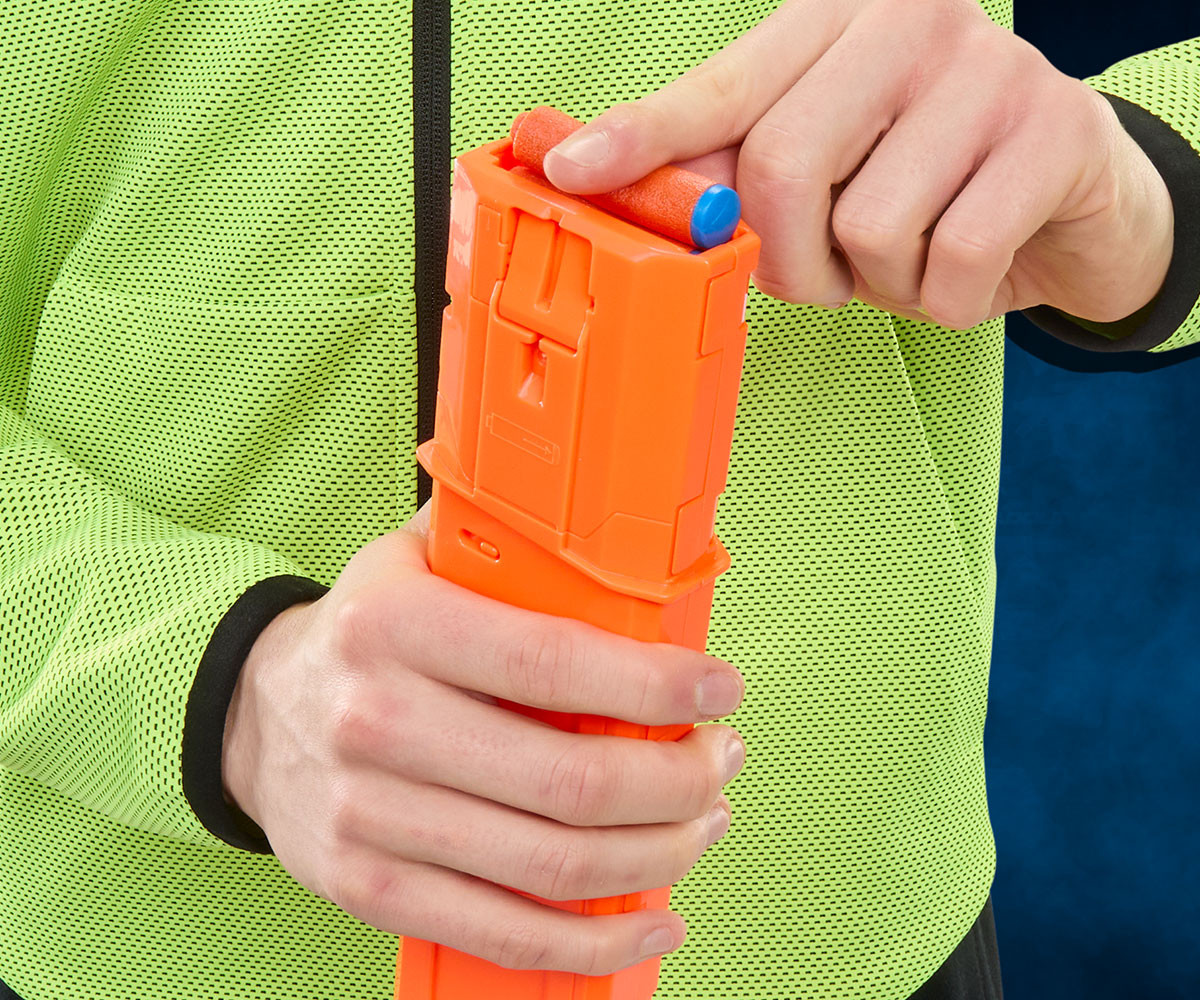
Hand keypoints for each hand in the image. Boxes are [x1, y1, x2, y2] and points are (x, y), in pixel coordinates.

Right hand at [220, 502, 745, 975]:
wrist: (249, 714)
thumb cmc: (366, 632)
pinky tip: (653, 918)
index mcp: (396, 625)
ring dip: (658, 853)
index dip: (656, 684)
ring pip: (553, 865)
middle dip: (678, 779)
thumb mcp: (416, 559)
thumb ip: (505, 544)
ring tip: (702, 823)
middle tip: (718, 760)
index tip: (719, 690)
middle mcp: (377, 721)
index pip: (553, 662)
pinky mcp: (368, 887)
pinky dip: (595, 942)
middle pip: (571, 780)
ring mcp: (369, 817)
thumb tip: (621, 544)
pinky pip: (502, 932)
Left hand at [542, 0, 1173, 329]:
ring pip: (866, 226)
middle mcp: (908, 24)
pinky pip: (949, 262)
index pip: (718, 90)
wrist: (1071, 192)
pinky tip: (960, 270)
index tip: (571, 173)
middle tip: (822, 274)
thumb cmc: (926, 179)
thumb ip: (738, 168)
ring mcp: (988, 69)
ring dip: (875, 282)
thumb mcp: (826, 165)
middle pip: (780, 166)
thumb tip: (636, 193)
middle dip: (788, 257)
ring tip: (906, 257)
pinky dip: (941, 301)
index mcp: (835, 21)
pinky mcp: (1054, 132)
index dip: (642, 139)